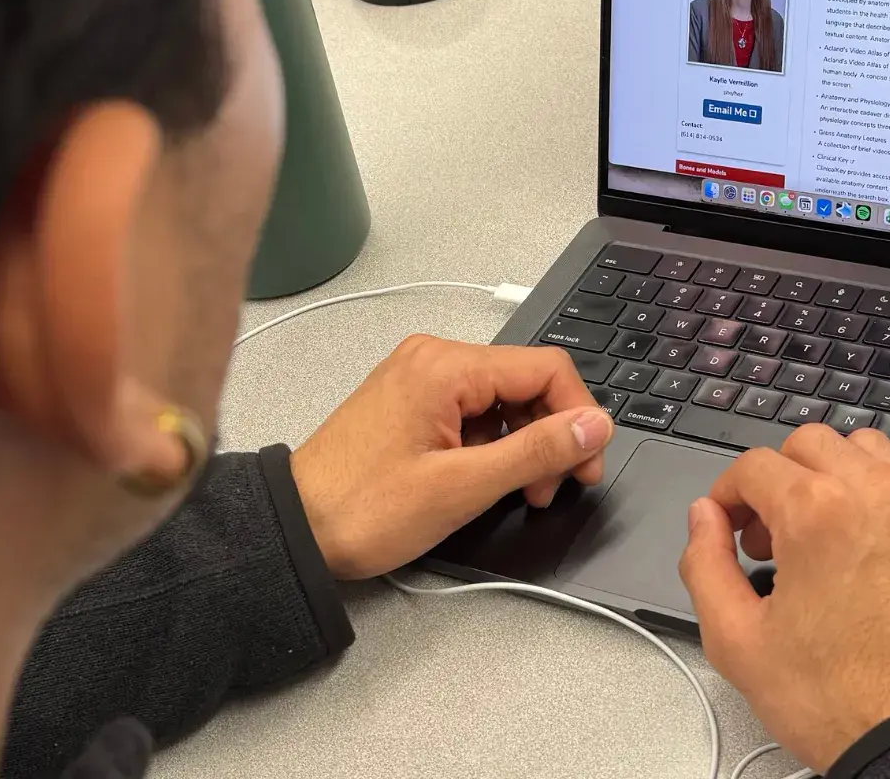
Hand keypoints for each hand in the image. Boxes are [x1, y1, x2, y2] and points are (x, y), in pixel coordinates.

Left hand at [289, 336, 612, 579]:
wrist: (295, 529)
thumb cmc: (363, 510)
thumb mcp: (463, 487)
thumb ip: (537, 451)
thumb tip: (595, 426)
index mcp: (445, 367)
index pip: (546, 368)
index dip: (579, 416)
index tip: (586, 464)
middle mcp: (433, 359)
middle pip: (527, 381)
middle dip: (552, 434)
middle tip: (554, 488)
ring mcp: (419, 378)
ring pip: (503, 399)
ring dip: (525, 444)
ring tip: (520, 493)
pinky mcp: (411, 401)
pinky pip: (473, 410)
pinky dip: (493, 444)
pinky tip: (487, 480)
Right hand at [678, 424, 889, 772]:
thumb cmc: (845, 702)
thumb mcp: (737, 643)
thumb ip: (705, 565)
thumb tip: (703, 520)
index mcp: (817, 513)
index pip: (753, 466)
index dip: (727, 496)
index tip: (727, 527)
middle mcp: (877, 493)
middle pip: (810, 444)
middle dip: (779, 479)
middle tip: (769, 536)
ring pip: (869, 450)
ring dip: (836, 476)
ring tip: (823, 533)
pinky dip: (888, 495)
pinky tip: (874, 543)